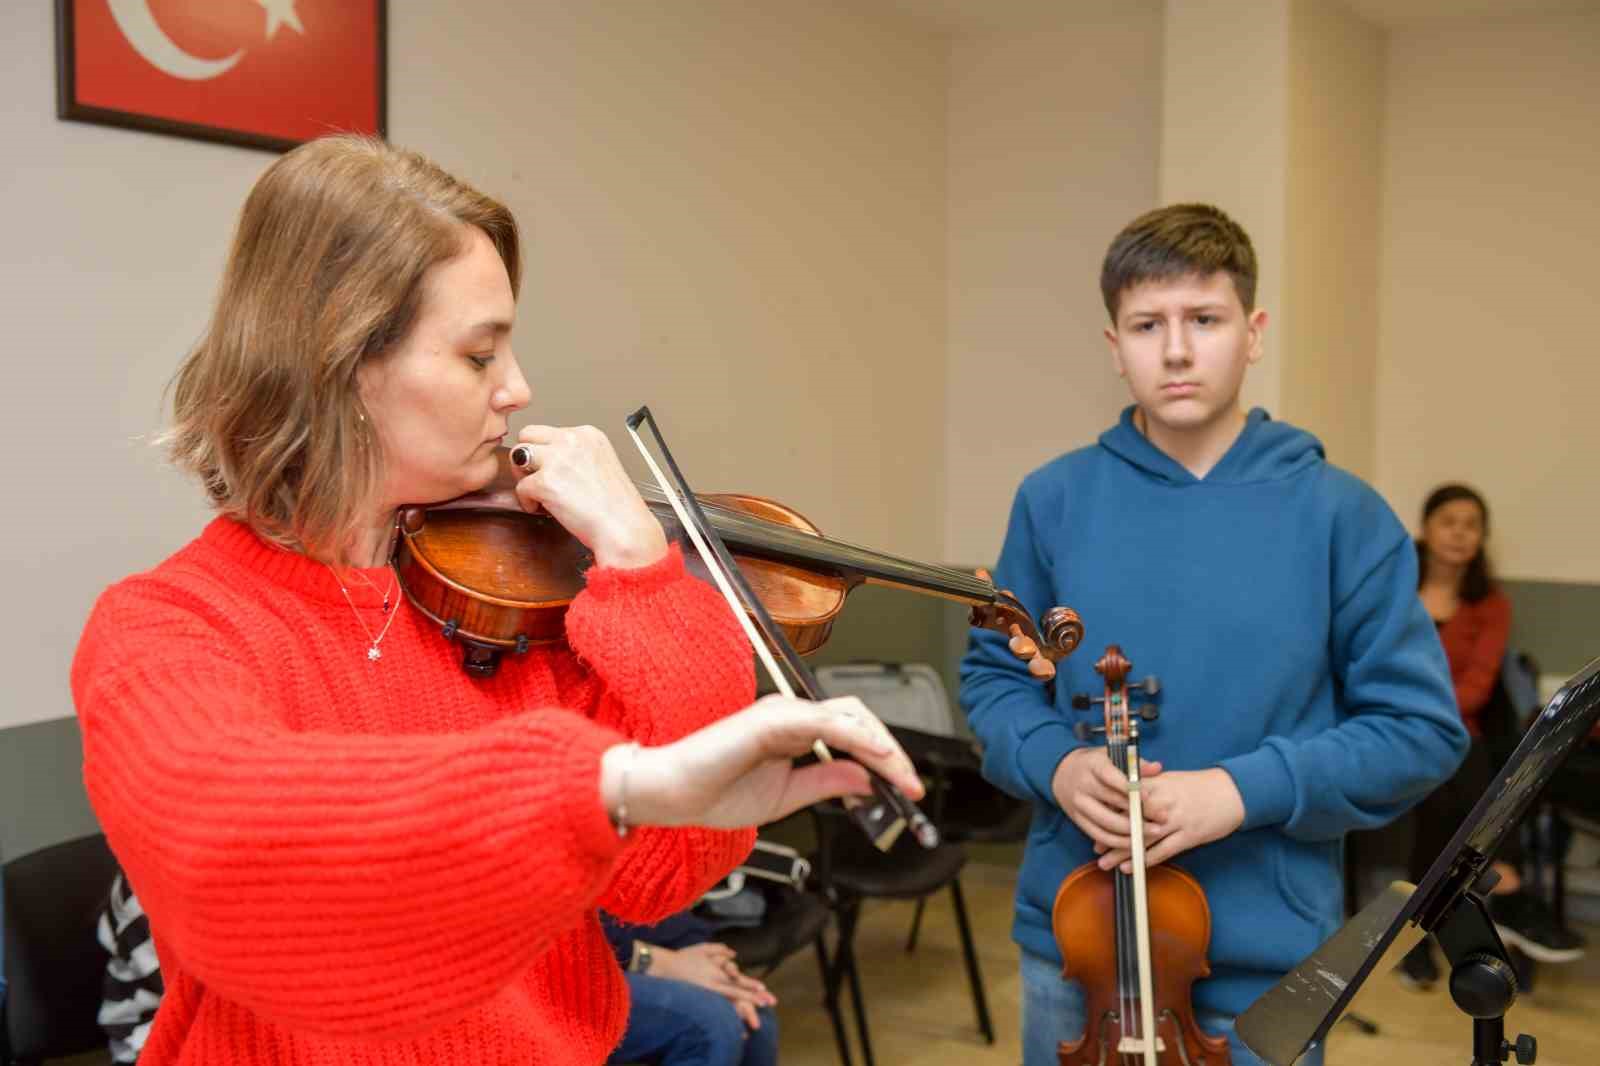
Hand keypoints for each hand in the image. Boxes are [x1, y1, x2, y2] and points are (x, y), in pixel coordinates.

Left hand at [511, 424, 667, 568]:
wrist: (624, 528)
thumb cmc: (618, 507)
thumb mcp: (603, 465)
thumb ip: (577, 457)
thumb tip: (551, 461)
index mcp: (588, 434)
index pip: (550, 431)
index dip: (546, 452)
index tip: (552, 471)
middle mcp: (572, 440)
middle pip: (528, 435)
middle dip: (527, 457)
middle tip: (537, 479)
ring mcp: (557, 459)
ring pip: (517, 456)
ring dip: (523, 475)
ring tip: (538, 493)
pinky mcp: (545, 482)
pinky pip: (520, 487)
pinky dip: (528, 502)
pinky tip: (545, 510)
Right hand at [604, 695, 923, 830]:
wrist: (673, 796)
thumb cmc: (716, 794)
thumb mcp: (788, 797)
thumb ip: (827, 782)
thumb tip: (867, 780)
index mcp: (794, 730)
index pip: (853, 732)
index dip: (885, 756)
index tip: (908, 788)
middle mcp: (792, 715)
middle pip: (859, 718)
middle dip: (892, 750)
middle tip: (912, 785)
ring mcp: (782, 713)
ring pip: (848, 716)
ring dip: (882, 746)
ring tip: (902, 776)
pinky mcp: (772, 719)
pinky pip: (825, 722)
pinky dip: (855, 736)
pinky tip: (876, 756)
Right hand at [651, 942, 775, 1029]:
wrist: (664, 968)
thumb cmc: (683, 957)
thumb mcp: (702, 949)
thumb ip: (719, 950)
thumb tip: (734, 953)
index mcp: (717, 972)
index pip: (738, 980)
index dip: (751, 985)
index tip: (764, 989)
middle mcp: (715, 984)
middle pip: (738, 992)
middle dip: (754, 998)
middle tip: (769, 1003)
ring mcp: (708, 993)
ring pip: (730, 1002)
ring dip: (745, 1008)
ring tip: (756, 1018)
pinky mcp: (701, 999)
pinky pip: (717, 1009)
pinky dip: (728, 1015)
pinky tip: (736, 1022)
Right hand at [1050, 747, 1161, 852]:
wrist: (1062, 774)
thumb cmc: (1095, 764)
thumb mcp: (1112, 756)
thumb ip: (1136, 764)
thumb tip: (1158, 768)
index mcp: (1093, 765)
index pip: (1111, 777)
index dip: (1131, 788)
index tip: (1149, 797)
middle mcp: (1084, 785)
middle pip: (1112, 802)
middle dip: (1140, 812)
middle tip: (1162, 819)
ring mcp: (1079, 804)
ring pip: (1107, 823)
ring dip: (1132, 831)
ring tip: (1154, 832)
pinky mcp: (1078, 820)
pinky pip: (1099, 835)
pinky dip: (1118, 841)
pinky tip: (1135, 842)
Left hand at [1093, 768, 1243, 872]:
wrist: (1232, 792)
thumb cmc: (1200, 786)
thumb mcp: (1171, 780)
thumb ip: (1149, 787)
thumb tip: (1125, 796)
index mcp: (1157, 785)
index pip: (1125, 799)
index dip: (1108, 812)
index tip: (1094, 822)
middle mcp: (1162, 803)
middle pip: (1130, 821)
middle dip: (1110, 835)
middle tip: (1095, 847)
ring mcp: (1175, 820)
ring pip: (1143, 839)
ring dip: (1122, 853)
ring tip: (1105, 863)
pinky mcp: (1188, 835)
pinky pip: (1163, 850)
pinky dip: (1144, 860)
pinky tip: (1130, 867)